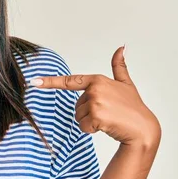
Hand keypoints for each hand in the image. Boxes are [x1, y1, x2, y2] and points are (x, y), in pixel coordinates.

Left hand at [30, 45, 160, 148]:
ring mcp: (95, 102)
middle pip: (77, 106)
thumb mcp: (126, 84)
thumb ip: (119, 67)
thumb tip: (121, 48)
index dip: (50, 82)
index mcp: (98, 80)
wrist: (143, 129)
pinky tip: (107, 127)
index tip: (34, 82)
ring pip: (78, 116)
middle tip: (108, 113)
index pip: (70, 81)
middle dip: (89, 112)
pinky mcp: (95, 116)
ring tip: (108, 119)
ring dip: (90, 122)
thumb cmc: (134, 107)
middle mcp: (95, 89)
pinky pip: (83, 126)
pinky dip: (92, 130)